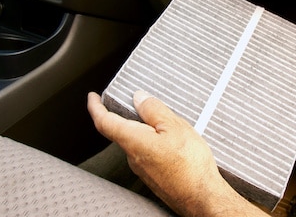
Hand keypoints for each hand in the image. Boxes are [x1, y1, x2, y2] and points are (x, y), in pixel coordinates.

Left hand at [87, 91, 265, 216]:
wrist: (202, 198)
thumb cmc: (191, 165)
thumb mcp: (175, 127)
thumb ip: (154, 110)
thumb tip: (139, 98)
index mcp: (134, 141)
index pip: (104, 122)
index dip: (96, 107)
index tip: (93, 97)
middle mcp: (133, 158)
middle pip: (122, 131)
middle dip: (130, 116)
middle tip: (141, 103)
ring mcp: (143, 170)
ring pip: (138, 142)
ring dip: (146, 130)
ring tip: (167, 123)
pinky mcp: (154, 177)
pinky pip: (149, 153)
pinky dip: (155, 143)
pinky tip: (173, 142)